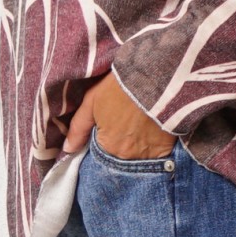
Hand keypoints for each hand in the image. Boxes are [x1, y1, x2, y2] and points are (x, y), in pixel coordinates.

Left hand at [63, 70, 177, 159]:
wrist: (157, 77)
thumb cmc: (121, 87)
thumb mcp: (92, 101)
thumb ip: (78, 128)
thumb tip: (67, 149)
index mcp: (108, 147)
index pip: (100, 158)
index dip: (102, 145)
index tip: (108, 131)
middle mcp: (128, 157)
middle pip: (120, 159)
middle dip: (120, 147)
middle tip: (124, 128)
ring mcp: (150, 155)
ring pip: (138, 159)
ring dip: (137, 148)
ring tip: (138, 129)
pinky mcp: (167, 148)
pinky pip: (158, 156)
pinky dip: (154, 148)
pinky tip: (152, 132)